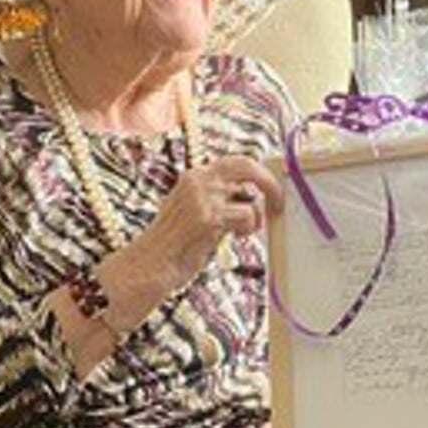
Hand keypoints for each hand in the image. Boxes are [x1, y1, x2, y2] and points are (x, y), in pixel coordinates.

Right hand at [129, 156, 283, 290]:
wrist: (149, 265)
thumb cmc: (176, 245)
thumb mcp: (195, 212)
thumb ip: (218, 200)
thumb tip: (251, 198)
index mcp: (193, 177)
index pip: (235, 162)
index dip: (259, 173)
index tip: (271, 189)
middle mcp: (197, 181)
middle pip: (246, 166)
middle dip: (269, 183)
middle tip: (278, 203)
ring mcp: (201, 197)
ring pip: (250, 198)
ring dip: (255, 219)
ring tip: (241, 232)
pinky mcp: (207, 217)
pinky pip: (246, 216)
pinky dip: (248, 228)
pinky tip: (235, 238)